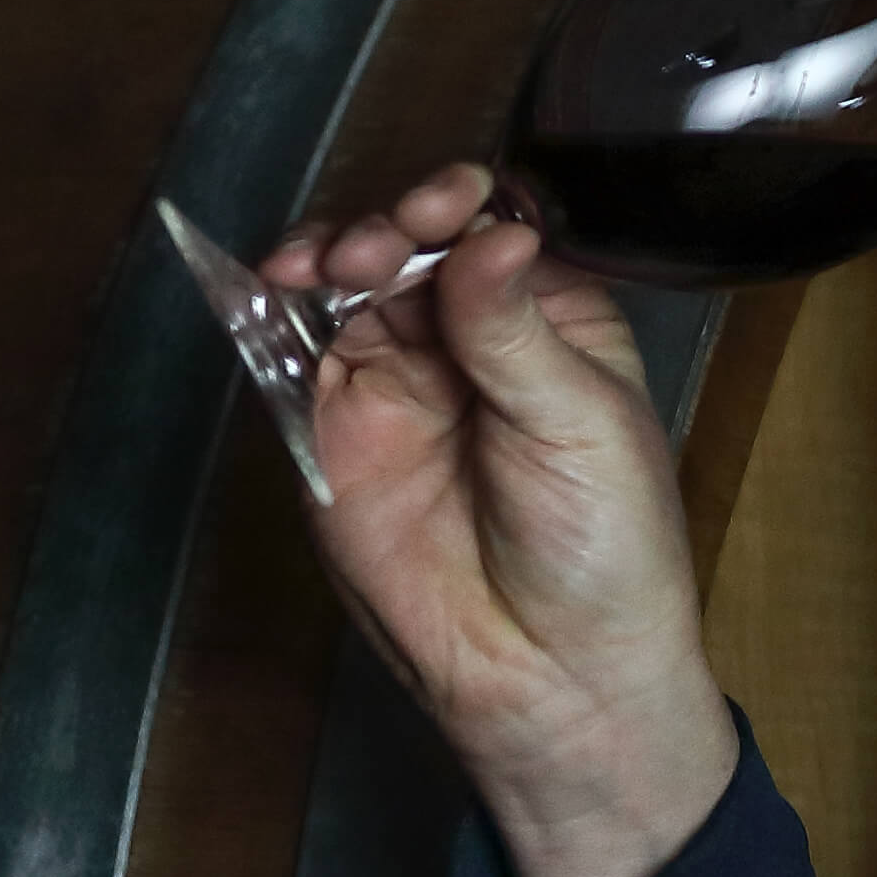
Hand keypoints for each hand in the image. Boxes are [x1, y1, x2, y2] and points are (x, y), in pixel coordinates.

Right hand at [268, 160, 731, 876]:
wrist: (549, 674)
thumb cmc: (604, 551)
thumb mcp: (578, 426)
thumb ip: (516, 330)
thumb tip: (491, 233)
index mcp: (550, 320)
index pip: (492, 229)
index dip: (461, 202)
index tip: (444, 205)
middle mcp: (468, 337)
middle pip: (410, 244)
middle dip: (386, 229)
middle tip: (373, 253)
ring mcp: (397, 378)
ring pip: (346, 285)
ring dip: (328, 256)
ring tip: (327, 266)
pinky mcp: (337, 427)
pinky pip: (293, 352)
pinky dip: (273, 313)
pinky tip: (274, 291)